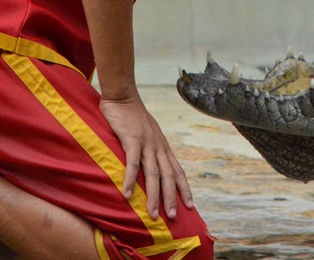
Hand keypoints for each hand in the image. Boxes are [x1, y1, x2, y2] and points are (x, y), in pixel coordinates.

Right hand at [100, 94, 193, 220]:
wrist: (123, 96)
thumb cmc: (133, 116)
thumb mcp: (147, 134)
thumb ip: (149, 149)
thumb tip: (149, 166)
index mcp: (163, 146)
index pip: (178, 170)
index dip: (184, 188)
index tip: (190, 206)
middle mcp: (158, 146)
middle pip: (168, 176)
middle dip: (171, 198)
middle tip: (172, 218)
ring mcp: (147, 143)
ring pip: (153, 173)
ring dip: (154, 195)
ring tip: (153, 214)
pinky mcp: (132, 139)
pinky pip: (132, 163)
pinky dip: (130, 179)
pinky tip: (127, 194)